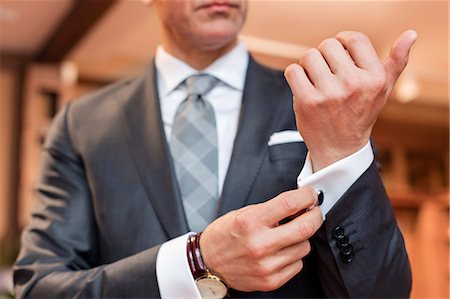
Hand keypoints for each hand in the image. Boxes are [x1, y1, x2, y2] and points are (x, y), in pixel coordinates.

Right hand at [200, 188, 322, 291]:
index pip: (290, 204)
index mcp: (250, 222)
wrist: (208, 263)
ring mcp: (266, 265)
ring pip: (304, 247)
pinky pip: (297, 264)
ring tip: (287, 235)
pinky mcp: (271, 281)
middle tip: (313, 211)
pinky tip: (280, 251)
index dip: (307, 196)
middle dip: (315, 216)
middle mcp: (259, 244)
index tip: (311, 195)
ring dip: (301, 238)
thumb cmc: (224, 235)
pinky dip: (293, 255)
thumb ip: (270, 209)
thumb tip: (299, 204)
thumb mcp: (243, 213)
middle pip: (305, 227)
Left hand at [284, 30, 416, 170]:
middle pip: (328, 45)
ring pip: (309, 56)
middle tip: (328, 72)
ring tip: (316, 79)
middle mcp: (354, 84)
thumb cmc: (361, 114)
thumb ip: (396, 62)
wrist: (340, 149)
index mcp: (374, 78)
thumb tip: (410, 34)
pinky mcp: (307, 101)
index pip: (355, 39)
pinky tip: (304, 86)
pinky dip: (296, 76)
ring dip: (308, 65)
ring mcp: (329, 94)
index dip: (343, 40)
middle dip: (325, 55)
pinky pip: (293, 71)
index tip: (339, 52)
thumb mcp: (384, 90)